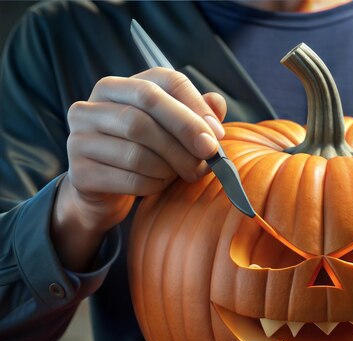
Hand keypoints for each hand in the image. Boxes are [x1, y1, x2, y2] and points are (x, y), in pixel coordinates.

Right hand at [52, 67, 226, 269]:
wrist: (106, 193)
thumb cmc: (147, 155)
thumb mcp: (173, 132)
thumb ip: (196, 115)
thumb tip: (218, 103)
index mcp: (118, 87)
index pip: (163, 80)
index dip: (195, 106)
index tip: (217, 134)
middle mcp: (91, 105)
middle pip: (147, 110)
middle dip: (185, 134)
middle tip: (209, 157)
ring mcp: (79, 138)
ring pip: (138, 149)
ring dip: (172, 166)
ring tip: (184, 174)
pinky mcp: (79, 172)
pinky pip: (129, 177)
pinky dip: (154, 184)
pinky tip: (160, 185)